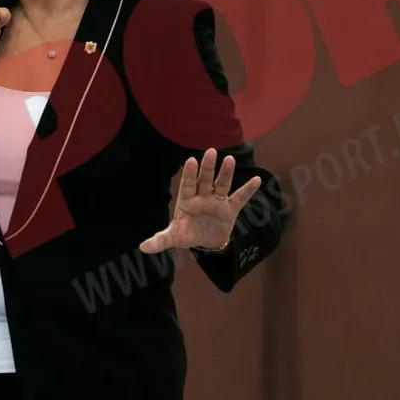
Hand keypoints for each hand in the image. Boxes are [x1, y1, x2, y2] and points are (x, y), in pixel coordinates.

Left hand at [140, 148, 261, 254]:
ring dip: (226, 173)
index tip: (192, 161)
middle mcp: (202, 197)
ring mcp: (217, 201)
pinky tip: (257, 180)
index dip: (190, 174)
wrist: (206, 242)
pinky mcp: (230, 209)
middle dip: (207, 167)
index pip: (188, 184)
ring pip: (221, 184)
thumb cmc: (188, 234)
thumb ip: (160, 240)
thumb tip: (142, 248)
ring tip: (230, 160)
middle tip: (211, 151)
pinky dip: (248, 190)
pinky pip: (240, 198)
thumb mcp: (174, 237)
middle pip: (205, 180)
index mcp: (187, 200)